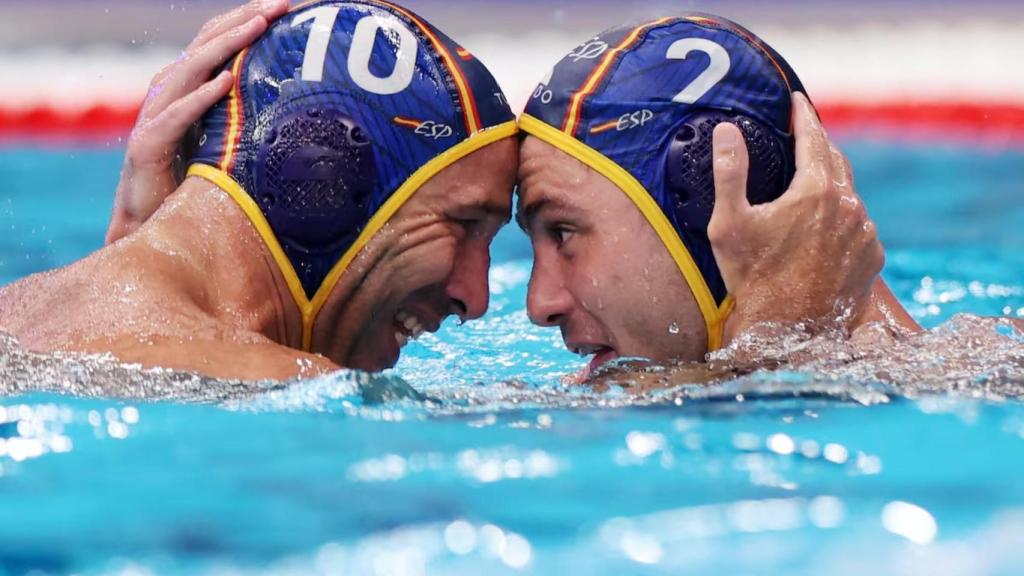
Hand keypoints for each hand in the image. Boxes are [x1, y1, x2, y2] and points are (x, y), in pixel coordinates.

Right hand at [105, 0, 289, 244]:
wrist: (152, 224)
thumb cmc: (192, 183)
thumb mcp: (227, 142)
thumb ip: (246, 117)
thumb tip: (295, 107)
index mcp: (187, 89)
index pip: (218, 43)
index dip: (248, 20)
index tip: (287, 5)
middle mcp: (168, 94)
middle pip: (207, 44)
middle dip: (244, 20)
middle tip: (280, 3)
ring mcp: (155, 117)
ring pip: (191, 70)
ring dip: (227, 46)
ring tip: (258, 27)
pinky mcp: (148, 146)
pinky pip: (176, 116)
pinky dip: (201, 97)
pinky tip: (226, 83)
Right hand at [708, 92, 884, 343]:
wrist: (787, 329)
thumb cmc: (753, 278)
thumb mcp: (729, 223)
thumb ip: (729, 171)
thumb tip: (725, 130)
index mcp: (816, 191)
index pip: (813, 138)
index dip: (803, 116)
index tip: (798, 101)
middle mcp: (850, 208)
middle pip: (836, 161)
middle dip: (819, 145)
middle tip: (803, 136)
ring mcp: (865, 234)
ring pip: (849, 194)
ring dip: (831, 184)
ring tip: (810, 186)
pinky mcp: (872, 258)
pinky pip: (858, 225)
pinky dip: (842, 218)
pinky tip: (823, 227)